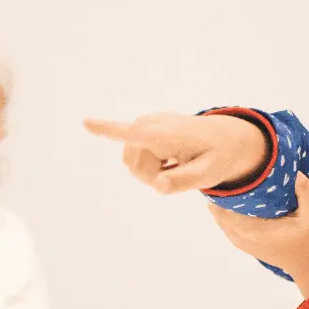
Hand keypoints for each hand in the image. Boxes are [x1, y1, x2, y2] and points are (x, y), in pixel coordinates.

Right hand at [83, 112, 268, 193]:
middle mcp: (150, 124)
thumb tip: (159, 186)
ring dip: (150, 173)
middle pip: (132, 165)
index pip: (135, 133)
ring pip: (130, 163)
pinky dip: (150, 165)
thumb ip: (184, 182)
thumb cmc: (217, 157)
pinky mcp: (141, 127)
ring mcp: (144, 123)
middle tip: (177, 175)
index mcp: (166, 134)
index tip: (85, 121)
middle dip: (150, 178)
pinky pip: (134, 157)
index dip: (109, 130)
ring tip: (174, 166)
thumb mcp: (209, 175)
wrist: (223, 137)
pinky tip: (169, 158)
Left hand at [209, 172, 308, 297]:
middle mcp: (243, 237)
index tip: (227, 172)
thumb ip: (306, 191)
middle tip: (228, 172)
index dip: (223, 190)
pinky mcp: (243, 243)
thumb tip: (292, 171)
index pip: (225, 209)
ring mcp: (241, 242)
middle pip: (219, 212)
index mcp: (255, 230)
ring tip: (230, 182)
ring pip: (221, 219)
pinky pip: (226, 225)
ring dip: (223, 202)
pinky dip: (227, 212)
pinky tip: (235, 199)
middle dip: (222, 193)